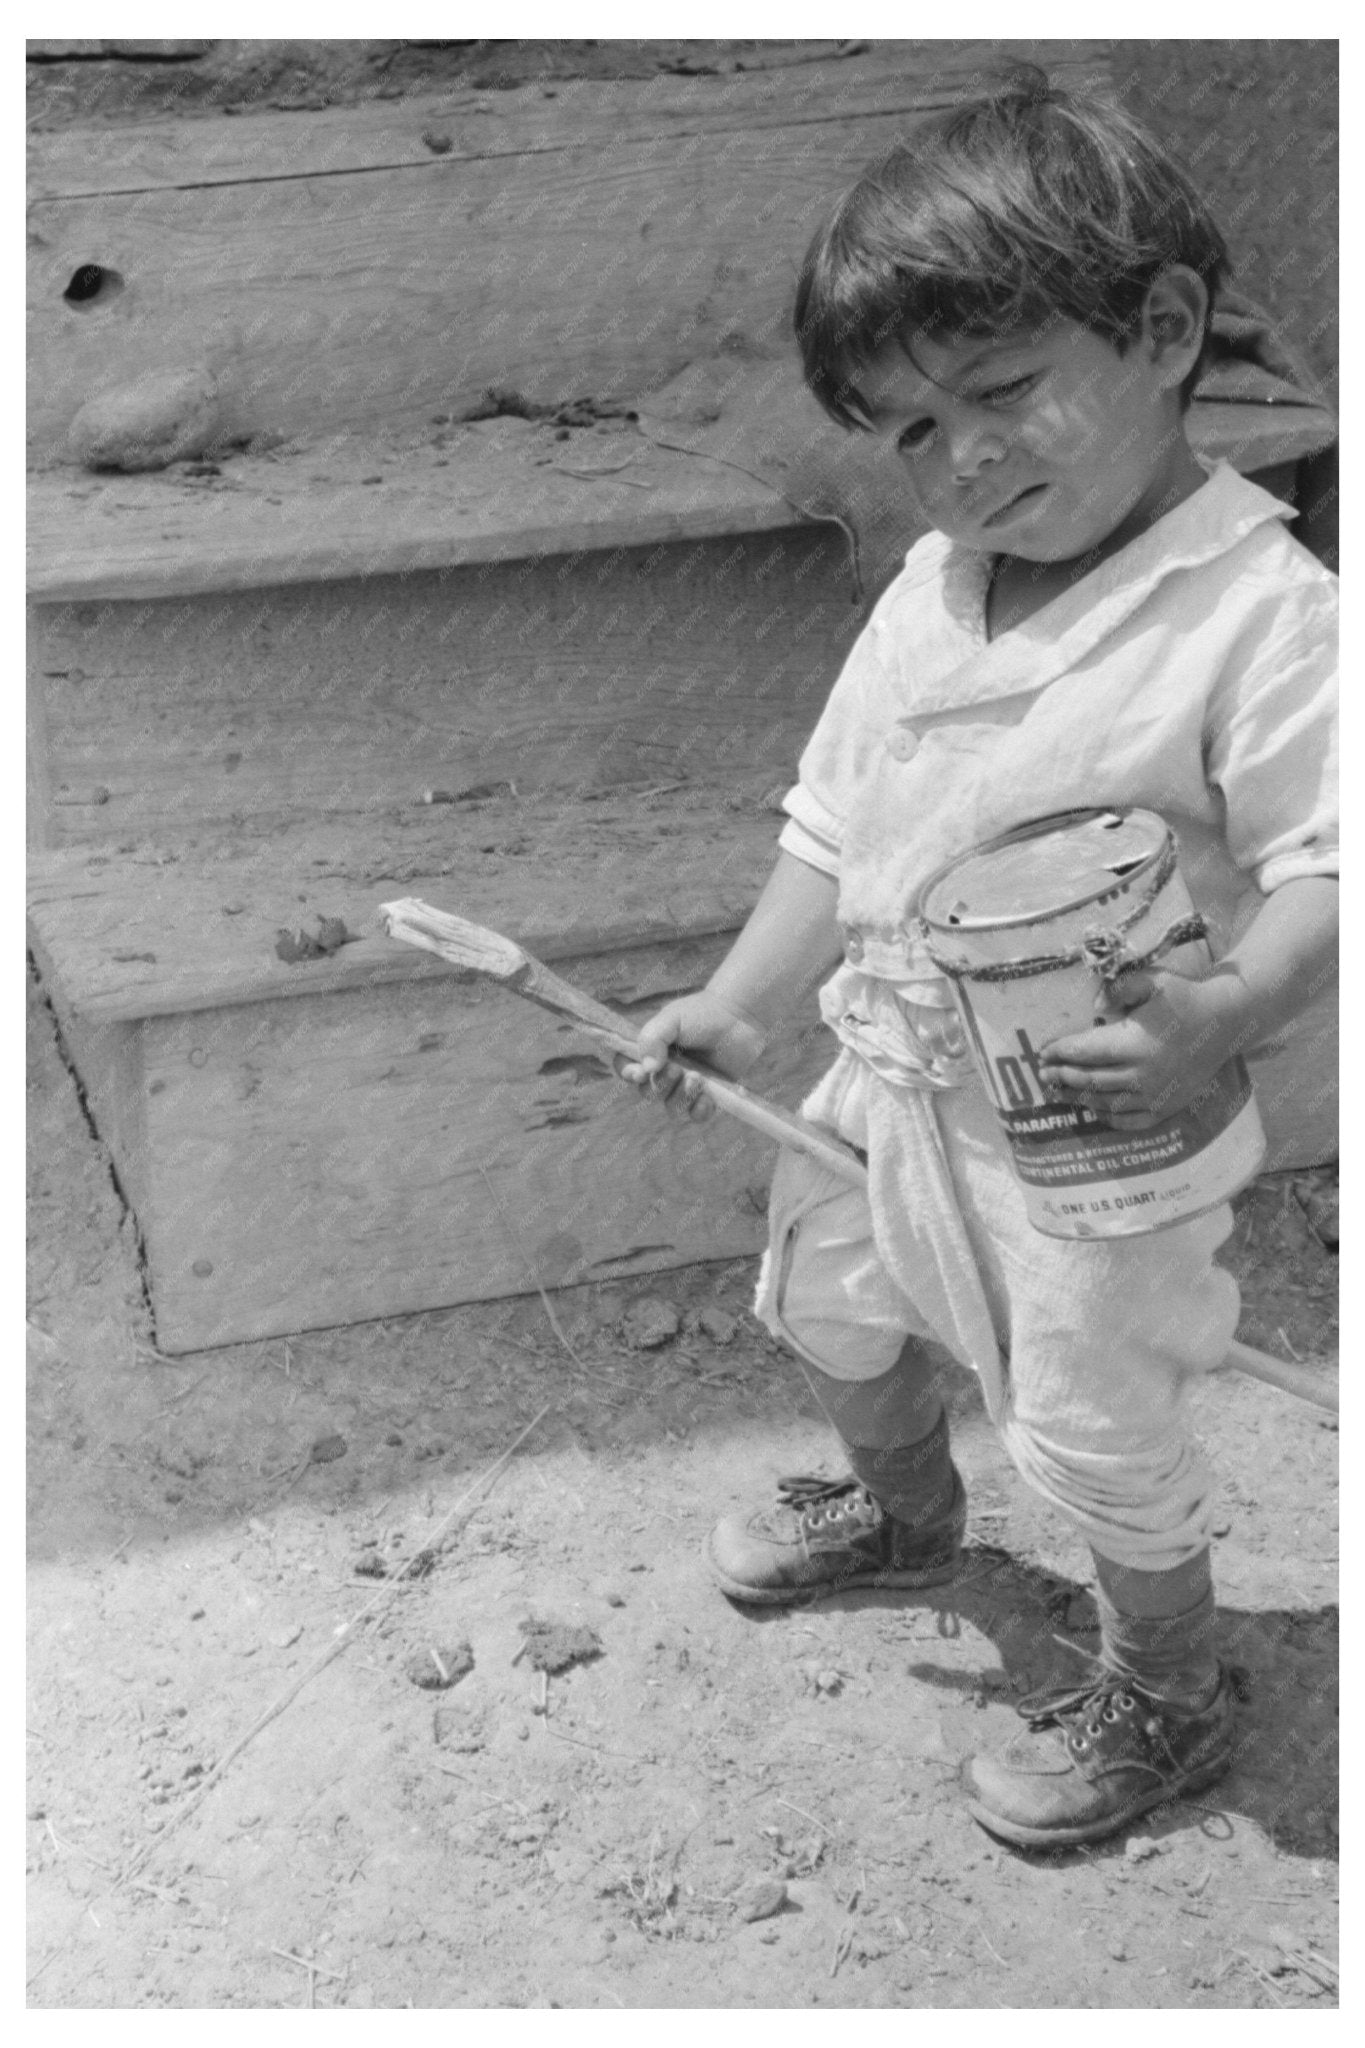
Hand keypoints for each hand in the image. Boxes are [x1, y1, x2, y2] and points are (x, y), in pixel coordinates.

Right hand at [614, 991, 767, 1122]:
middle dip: (660, 1085)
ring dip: (681, 1097)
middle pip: (648, 1093)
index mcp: (650, 1052)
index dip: (628, 1075)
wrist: (739, 1017)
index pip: (627, 1069)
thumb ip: (653, 1038)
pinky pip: (696, 1115)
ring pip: (672, 1107)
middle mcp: (665, 1072)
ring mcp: (686, 1086)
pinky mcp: (709, 1095)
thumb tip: (647, 1068)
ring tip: (697, 1078)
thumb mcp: (672, 1018)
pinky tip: (707, 1097)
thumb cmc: (703, 1013)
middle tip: (677, 1069)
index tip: (641, 1073)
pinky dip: (699, 1110)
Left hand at [1038, 967, 1241, 1128]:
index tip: (1042, 1051)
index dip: (1060, 1052)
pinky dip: (1108, 1117)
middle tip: (1043, 1073)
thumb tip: (1096, 1002)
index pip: (1085, 1052)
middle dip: (1062, 1077)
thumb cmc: (1185, 998)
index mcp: (1134, 1044)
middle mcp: (1142, 1075)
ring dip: (1077, 1099)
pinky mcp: (1167, 1107)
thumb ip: (1121, 987)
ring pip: (1105, 1103)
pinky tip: (1093, 1110)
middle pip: (1089, 1080)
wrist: (1225, 1022)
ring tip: (1057, 1093)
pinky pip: (1130, 1121)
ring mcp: (1154, 1095)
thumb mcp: (1153, 981)